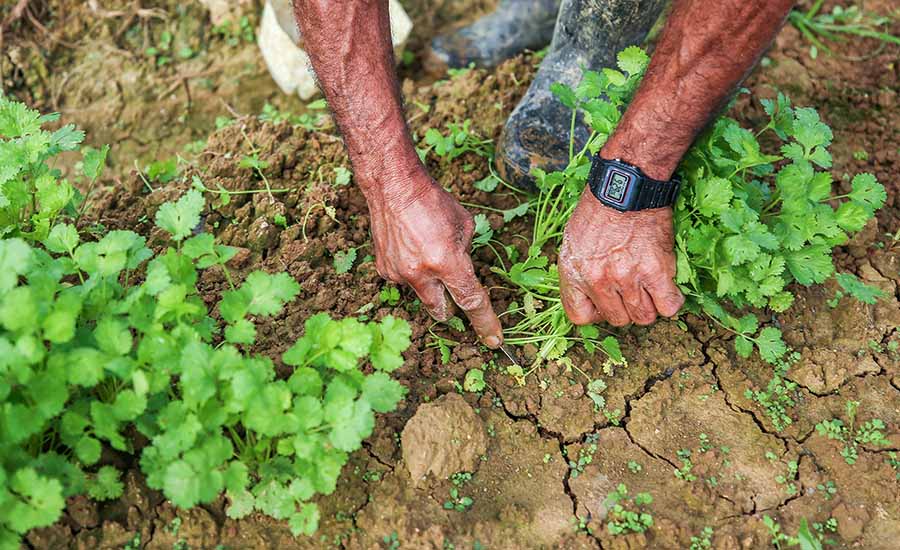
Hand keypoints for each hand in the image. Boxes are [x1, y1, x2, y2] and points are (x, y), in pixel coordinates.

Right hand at [365, 172, 502, 347]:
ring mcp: (399, 274)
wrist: (392, 187)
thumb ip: (465, 254)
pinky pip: (405, 281)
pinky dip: (412, 271)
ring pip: (423, 294)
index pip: (471, 301)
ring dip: (430, 282)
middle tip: (454, 288)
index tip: (494, 340)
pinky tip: (410, 248)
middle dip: (452, 307)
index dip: (485, 323)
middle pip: (442, 310)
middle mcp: (421, 274)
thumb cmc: (432, 200)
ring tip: (426, 250)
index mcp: (447, 262)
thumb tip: (463, 271)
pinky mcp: (384, 271)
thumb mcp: (464, 225)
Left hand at [559, 189, 683, 326]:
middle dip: (625, 308)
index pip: (579, 317)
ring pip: (644, 317)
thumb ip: (578, 273)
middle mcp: (598, 280)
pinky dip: (669, 301)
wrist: (625, 187)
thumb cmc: (599, 210)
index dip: (595, 312)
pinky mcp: (656, 271)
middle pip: (617, 320)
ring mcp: (627, 278)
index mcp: (574, 273)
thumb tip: (591, 298)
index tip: (605, 300)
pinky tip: (665, 287)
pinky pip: (668, 306)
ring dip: (648, 305)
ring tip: (648, 285)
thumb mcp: (573, 243)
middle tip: (630, 287)